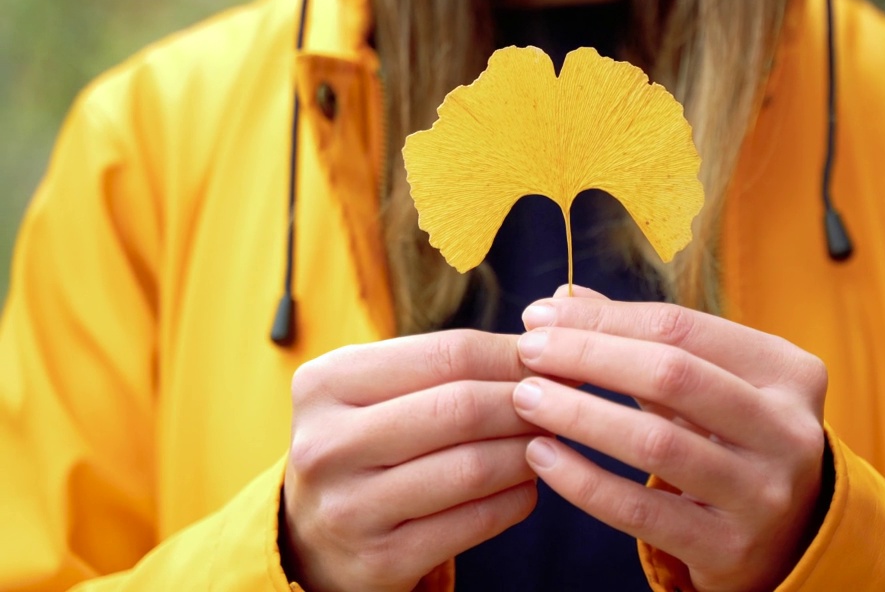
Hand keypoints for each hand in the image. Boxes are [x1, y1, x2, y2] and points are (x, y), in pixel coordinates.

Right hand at [283, 331, 540, 591]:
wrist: (313, 537)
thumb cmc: (368, 445)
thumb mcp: (381, 391)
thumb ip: (451, 360)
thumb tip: (551, 332)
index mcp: (326, 383)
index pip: (448, 353)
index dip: (514, 354)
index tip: (555, 357)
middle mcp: (328, 444)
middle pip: (463, 408)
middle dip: (528, 402)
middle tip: (564, 402)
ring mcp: (350, 507)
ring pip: (473, 467)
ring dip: (527, 452)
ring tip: (548, 441)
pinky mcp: (380, 559)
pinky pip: (475, 521)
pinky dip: (517, 499)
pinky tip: (528, 485)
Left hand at [511, 287, 828, 591]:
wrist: (786, 539)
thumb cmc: (733, 440)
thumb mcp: (709, 383)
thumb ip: (643, 338)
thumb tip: (562, 298)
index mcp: (789, 371)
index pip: (683, 327)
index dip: (605, 318)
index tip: (542, 314)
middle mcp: (788, 430)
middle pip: (672, 375)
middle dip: (588, 357)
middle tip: (527, 351)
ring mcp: (763, 494)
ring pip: (655, 443)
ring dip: (579, 415)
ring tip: (525, 398)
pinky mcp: (729, 547)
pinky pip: (640, 510)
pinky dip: (582, 481)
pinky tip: (542, 457)